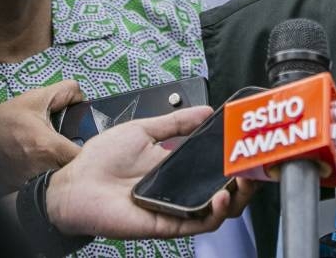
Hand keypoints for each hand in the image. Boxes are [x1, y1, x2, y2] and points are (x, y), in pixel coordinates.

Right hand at [0, 80, 83, 191]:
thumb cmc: (2, 121)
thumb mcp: (35, 98)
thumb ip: (65, 92)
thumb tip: (83, 98)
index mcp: (49, 147)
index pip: (82, 158)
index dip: (91, 155)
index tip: (90, 150)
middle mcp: (41, 170)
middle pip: (72, 175)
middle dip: (76, 168)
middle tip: (73, 157)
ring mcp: (28, 185)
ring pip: (56, 186)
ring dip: (59, 178)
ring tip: (55, 166)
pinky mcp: (17, 193)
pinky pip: (38, 192)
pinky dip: (42, 186)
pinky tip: (38, 175)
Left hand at [46, 106, 257, 238]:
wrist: (74, 183)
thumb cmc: (100, 159)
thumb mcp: (144, 129)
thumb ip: (176, 122)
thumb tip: (206, 111)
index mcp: (179, 167)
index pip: (218, 166)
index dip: (240, 158)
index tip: (254, 144)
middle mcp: (183, 189)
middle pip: (228, 190)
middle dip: (251, 179)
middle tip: (261, 164)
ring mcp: (178, 207)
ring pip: (221, 210)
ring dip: (240, 196)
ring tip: (246, 178)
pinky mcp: (169, 224)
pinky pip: (200, 223)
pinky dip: (216, 211)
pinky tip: (222, 195)